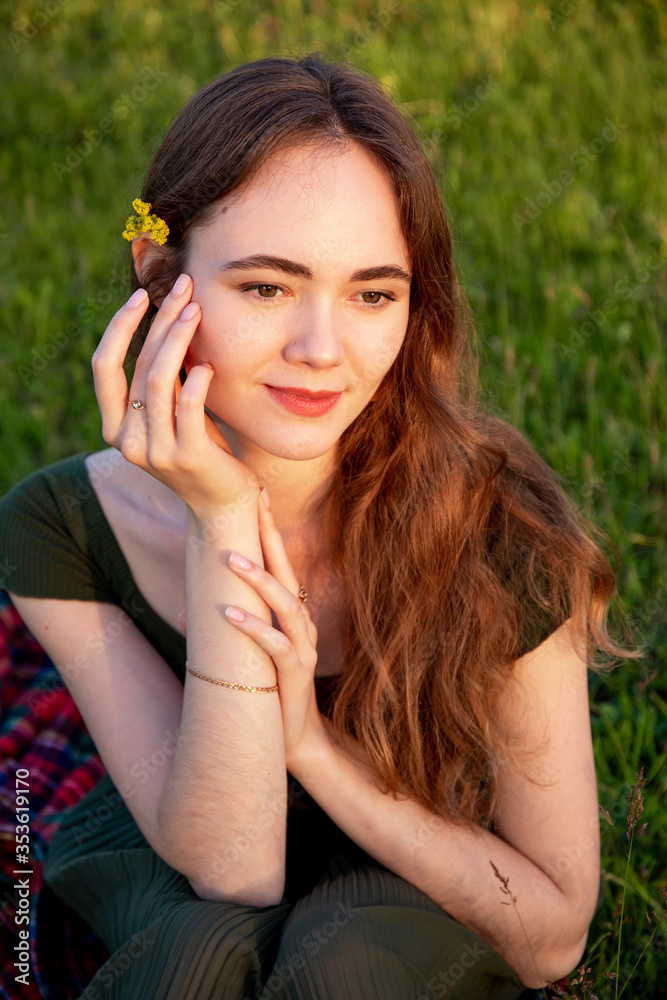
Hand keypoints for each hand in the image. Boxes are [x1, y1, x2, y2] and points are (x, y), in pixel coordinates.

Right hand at [91, 277, 258, 516]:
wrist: (223, 504)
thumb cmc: (201, 451)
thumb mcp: (173, 413)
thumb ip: (163, 381)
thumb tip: (168, 321)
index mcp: (115, 427)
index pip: (104, 367)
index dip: (118, 328)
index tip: (141, 296)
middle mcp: (127, 440)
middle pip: (137, 365)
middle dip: (160, 321)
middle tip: (184, 290)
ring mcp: (155, 450)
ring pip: (159, 380)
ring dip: (179, 339)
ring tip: (197, 312)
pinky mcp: (188, 456)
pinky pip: (187, 406)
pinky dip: (197, 380)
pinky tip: (209, 364)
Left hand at [223, 490, 330, 770]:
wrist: (296, 742)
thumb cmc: (270, 692)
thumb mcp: (249, 655)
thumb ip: (228, 629)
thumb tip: (191, 610)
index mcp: (292, 616)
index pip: (282, 564)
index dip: (271, 531)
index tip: (258, 496)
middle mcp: (301, 625)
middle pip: (288, 572)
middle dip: (271, 537)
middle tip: (254, 504)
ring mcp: (301, 649)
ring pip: (286, 604)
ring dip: (258, 579)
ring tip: (230, 557)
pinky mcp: (295, 675)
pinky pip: (275, 646)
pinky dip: (253, 628)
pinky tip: (229, 615)